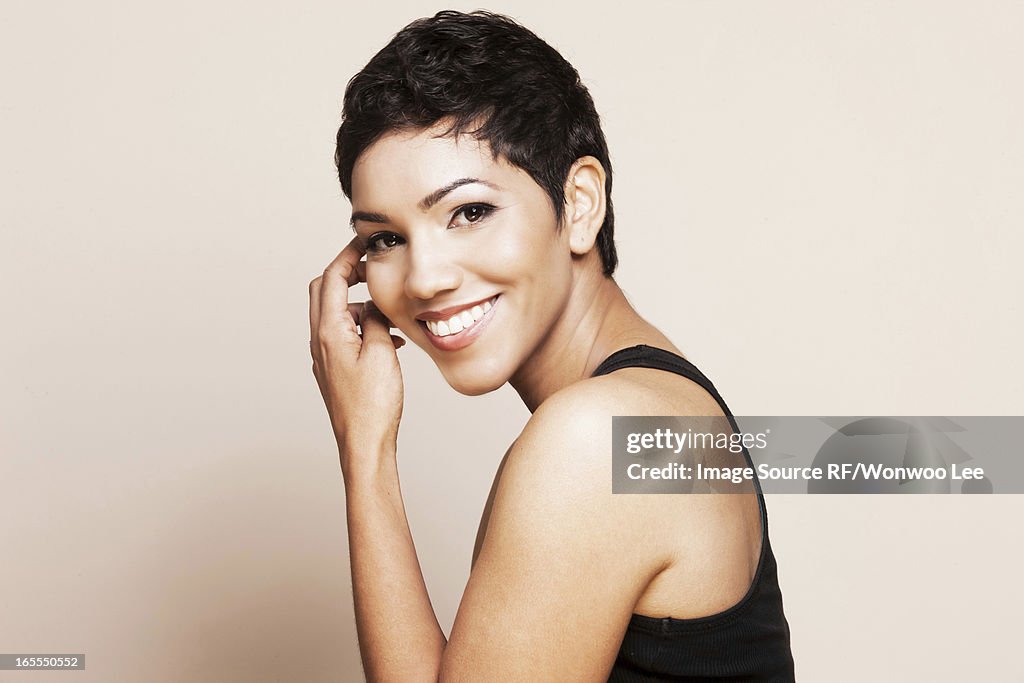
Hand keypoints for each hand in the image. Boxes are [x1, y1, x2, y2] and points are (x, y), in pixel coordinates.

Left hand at [309, 236, 405, 474]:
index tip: (364, 243)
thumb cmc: (373, 405)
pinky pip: (344, 335)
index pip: (331, 279)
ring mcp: (325, 357)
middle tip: (373, 268)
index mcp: (329, 332)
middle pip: (324, 292)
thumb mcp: (382, 352)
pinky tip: (389, 339)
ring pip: (336, 314)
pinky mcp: (335, 370)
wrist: (363, 444)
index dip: (348, 257)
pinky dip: (363, 326)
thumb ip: (377, 321)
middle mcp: (320, 342)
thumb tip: (374, 305)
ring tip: (389, 309)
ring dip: (360, 304)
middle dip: (348, 274)